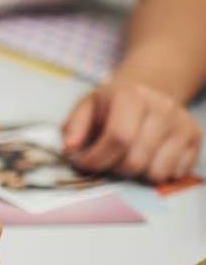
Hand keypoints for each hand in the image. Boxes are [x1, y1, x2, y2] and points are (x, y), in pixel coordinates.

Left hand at [64, 80, 201, 182]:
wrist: (148, 89)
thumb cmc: (111, 105)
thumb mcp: (86, 107)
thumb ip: (74, 128)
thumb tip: (70, 149)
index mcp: (131, 96)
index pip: (118, 138)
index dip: (97, 159)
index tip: (84, 165)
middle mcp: (162, 107)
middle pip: (136, 160)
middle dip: (114, 170)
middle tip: (106, 164)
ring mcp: (182, 122)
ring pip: (157, 171)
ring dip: (137, 174)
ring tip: (127, 159)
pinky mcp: (195, 136)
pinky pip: (176, 173)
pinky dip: (157, 173)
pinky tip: (148, 158)